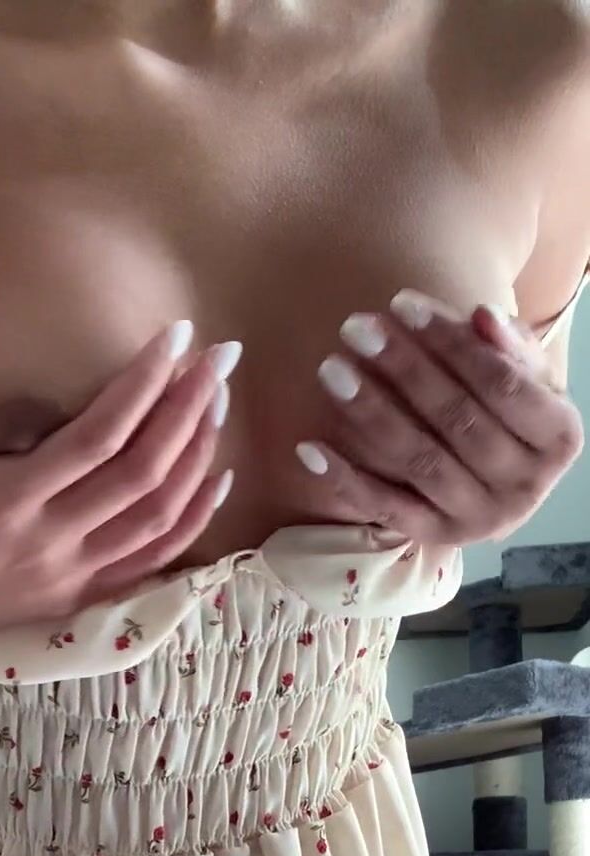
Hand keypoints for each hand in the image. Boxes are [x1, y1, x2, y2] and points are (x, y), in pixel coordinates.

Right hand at [0, 262, 237, 654]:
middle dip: (188, 411)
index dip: (143, 386)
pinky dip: (190, 521)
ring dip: (196, 460)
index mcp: (2, 502)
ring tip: (217, 402)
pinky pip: (150, 562)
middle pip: (141, 477)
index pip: (96, 440)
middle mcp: (45, 545)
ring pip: (156, 521)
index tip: (176, 335)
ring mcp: (65, 578)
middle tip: (220, 358)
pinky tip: (214, 479)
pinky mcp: (73, 599)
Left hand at [295, 291, 584, 546]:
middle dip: (403, 368)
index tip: (402, 303)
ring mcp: (480, 519)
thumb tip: (483, 317)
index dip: (451, 341)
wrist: (504, 481)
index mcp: (559, 438)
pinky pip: (386, 509)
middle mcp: (525, 486)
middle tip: (355, 327)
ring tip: (332, 370)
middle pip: (457, 419)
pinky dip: (346, 480)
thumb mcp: (526, 377)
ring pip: (419, 460)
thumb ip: (507, 347)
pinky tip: (310, 447)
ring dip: (370, 413)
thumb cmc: (511, 414)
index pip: (501, 382)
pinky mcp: (436, 538)